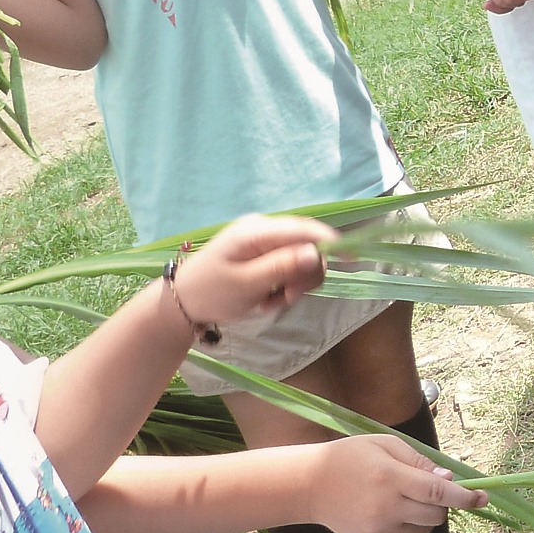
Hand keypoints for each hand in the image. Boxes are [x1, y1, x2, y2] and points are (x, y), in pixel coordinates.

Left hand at [172, 213, 335, 333]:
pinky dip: (282, 285)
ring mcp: (261, 241)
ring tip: (271, 302)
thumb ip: (283, 267)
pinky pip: (285, 266)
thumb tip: (316, 252)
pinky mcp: (260, 254)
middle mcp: (262, 229)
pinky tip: (265, 298)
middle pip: (306, 244)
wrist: (181, 303)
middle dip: (305, 274)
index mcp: (257, 231)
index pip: (304, 228)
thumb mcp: (248, 284)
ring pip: (298, 258)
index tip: (352, 260)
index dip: (330, 241)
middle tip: (289, 299)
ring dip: (293, 284)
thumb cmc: (212, 293)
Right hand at [308, 431, 487, 532]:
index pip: (438, 491)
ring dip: (425, 514)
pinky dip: (408, 526)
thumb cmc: (350, 457)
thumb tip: (449, 478)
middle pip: (436, 514)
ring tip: (401, 496)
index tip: (484, 497)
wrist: (309, 486)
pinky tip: (388, 510)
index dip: (465, 496)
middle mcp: (387, 507)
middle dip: (442, 503)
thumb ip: (419, 461)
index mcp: (391, 478)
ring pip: (424, 529)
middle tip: (427, 487)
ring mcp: (380, 529)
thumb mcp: (385, 444)